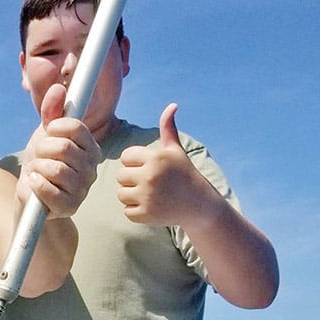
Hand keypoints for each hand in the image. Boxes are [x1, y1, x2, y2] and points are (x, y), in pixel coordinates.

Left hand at [17, 83, 99, 217]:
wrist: (31, 196)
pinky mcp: (69, 206)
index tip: (48, 134)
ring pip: (55, 169)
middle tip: (40, 157)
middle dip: (42, 150)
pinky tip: (35, 184)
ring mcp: (82, 189)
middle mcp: (91, 168)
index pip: (75, 127)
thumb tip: (57, 89)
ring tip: (38, 172)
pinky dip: (36, 184)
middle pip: (63, 147)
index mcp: (91, 148)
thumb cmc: (41, 163)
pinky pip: (48, 189)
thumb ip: (52, 111)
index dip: (54, 127)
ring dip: (38, 168)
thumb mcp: (45, 134)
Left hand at [117, 104, 215, 227]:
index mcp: (156, 158)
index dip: (134, 163)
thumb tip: (172, 105)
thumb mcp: (176, 150)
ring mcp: (147, 196)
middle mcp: (150, 176)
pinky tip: (151, 207)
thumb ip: (168, 128)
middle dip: (131, 180)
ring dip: (131, 196)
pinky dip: (136, 211)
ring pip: (121, 194)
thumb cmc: (184, 174)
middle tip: (149, 183)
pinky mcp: (146, 214)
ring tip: (149, 195)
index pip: (126, 157)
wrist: (198, 204)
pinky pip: (127, 211)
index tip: (148, 168)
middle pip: (120, 176)